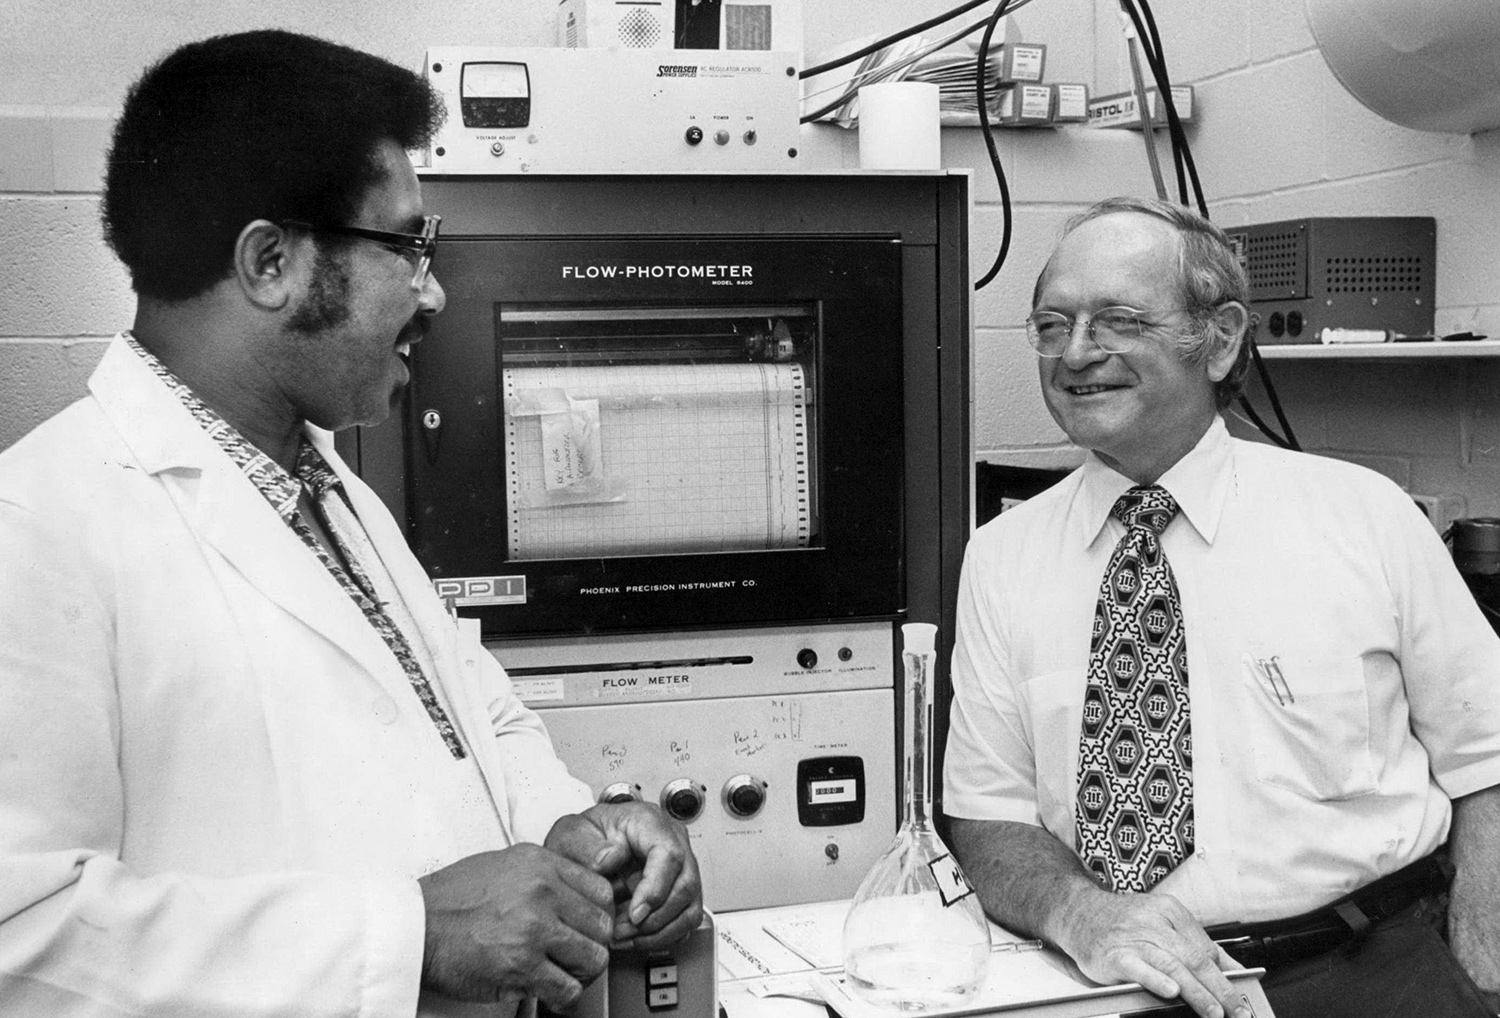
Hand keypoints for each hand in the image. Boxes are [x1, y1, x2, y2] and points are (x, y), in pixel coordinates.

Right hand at [418, 844, 614, 1011]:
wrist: (415, 926)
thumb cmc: (450, 899)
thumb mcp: (504, 863)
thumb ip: (543, 873)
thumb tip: (575, 887)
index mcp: (541, 865)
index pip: (602, 890)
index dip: (600, 913)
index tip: (590, 926)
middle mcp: (543, 892)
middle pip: (603, 925)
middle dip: (593, 944)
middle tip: (578, 954)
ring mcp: (534, 929)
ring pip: (593, 958)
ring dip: (582, 972)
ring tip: (566, 973)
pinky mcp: (522, 966)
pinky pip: (568, 988)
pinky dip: (564, 996)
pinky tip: (551, 992)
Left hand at [544, 800, 702, 950]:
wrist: (591, 842)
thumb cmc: (589, 835)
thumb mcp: (575, 833)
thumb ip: (588, 846)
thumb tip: (607, 860)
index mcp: (651, 824)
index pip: (669, 855)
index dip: (656, 888)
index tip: (634, 913)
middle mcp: (674, 844)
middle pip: (686, 886)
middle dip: (655, 918)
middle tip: (622, 930)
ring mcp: (681, 869)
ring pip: (689, 909)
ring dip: (658, 932)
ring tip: (625, 937)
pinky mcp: (679, 894)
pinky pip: (684, 923)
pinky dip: (660, 938)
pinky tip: (633, 939)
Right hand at [1055, 890, 1252, 1017]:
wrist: (1079, 911)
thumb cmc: (1124, 922)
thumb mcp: (1163, 923)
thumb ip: (1196, 945)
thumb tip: (1234, 970)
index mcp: (1172, 912)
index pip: (1208, 949)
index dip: (1230, 977)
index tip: (1244, 998)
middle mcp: (1155, 922)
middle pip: (1196, 959)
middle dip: (1221, 989)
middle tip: (1238, 1011)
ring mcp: (1134, 937)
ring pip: (1174, 966)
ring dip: (1198, 992)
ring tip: (1215, 1012)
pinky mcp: (1115, 954)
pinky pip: (1139, 968)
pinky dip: (1156, 980)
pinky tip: (1171, 991)